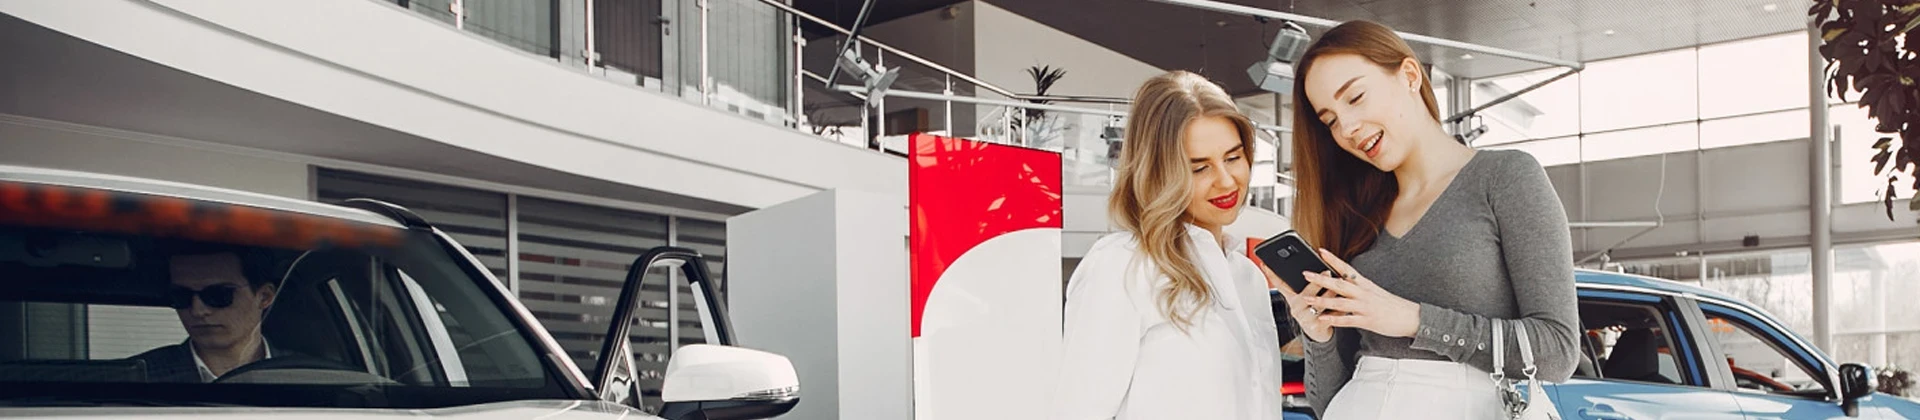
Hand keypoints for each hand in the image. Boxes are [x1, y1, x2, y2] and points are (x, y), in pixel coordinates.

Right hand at [1261, 263, 1336, 342]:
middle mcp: (1296, 308)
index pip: (1280, 284)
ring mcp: (1305, 318)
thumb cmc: (1315, 310)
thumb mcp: (1306, 296)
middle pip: (1304, 293)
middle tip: (1327, 272)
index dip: (1271, 274)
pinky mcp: (1316, 326)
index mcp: (1292, 298)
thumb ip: (1309, 283)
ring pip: (1318, 304)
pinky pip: (1329, 316)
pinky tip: (1345, 306)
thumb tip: (1318, 266)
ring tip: (1339, 287)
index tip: (1265, 263)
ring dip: (1330, 294)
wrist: (1319, 332)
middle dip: (1317, 282)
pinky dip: (1338, 310)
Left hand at [1299, 248, 1422, 337]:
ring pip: (1340, 302)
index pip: (1346, 268)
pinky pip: (1348, 320)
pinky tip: (1322, 320)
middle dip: (1321, 279)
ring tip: (1307, 299)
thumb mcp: (1375, 291)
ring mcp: (1365, 307)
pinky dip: (1334, 320)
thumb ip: (1359, 287)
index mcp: (1365, 284)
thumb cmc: (1392, 305)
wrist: (1412, 317)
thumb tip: (1345, 281)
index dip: (1333, 259)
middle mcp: (1364, 293)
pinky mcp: (1368, 320)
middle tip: (1305, 274)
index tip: (1320, 250)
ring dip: (1322, 300)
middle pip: (1339, 283)